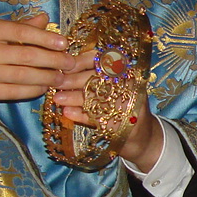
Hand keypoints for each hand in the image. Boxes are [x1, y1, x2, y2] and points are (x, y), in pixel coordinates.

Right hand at [0, 16, 75, 113]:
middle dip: (53, 60)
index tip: (64, 42)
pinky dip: (32, 90)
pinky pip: (14, 91)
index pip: (22, 32)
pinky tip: (44, 87)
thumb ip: (17, 26)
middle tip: (70, 63)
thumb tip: (44, 18)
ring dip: (47, 78)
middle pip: (27, 56)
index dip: (46, 37)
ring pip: (23, 76)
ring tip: (62, 77)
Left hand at [48, 49, 161, 169]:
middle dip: (73, 80)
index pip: (99, 59)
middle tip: (55, 83)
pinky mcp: (124, 123)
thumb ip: (87, 78)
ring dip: (74, 97)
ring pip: (96, 97)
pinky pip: (98, 117)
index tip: (62, 66)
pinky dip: (81, 115)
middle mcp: (128, 84)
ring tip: (57, 99)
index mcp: (122, 70)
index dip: (79, 61)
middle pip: (97, 78)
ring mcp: (128, 104)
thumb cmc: (117, 106)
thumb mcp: (106, 88)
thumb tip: (59, 71)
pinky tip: (67, 113)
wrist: (140, 136)